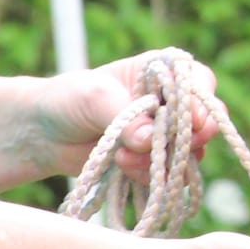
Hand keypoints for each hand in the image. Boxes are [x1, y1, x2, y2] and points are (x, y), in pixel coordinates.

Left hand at [37, 50, 219, 181]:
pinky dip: (149, 176)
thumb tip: (150, 139)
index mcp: (160, 72)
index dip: (201, 102)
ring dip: (160, 161)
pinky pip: (169, 175)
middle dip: (184, 140)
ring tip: (123, 156)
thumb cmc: (69, 100)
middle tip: (159, 147)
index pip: (199, 81)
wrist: (45, 134)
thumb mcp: (94, 98)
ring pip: (187, 154)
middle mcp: (169, 102)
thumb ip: (126, 117)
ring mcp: (164, 135)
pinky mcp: (154, 161)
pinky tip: (122, 166)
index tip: (191, 122)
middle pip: (203, 122)